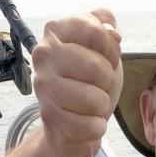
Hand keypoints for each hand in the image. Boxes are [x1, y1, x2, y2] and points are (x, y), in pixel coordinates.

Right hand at [32, 9, 122, 156]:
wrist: (68, 122)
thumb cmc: (86, 81)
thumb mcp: (100, 48)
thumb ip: (106, 28)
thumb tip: (112, 32)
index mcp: (56, 30)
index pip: (98, 33)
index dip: (111, 51)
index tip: (104, 59)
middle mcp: (44, 56)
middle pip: (98, 68)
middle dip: (107, 82)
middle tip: (96, 86)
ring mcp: (44, 88)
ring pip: (96, 100)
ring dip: (102, 106)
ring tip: (89, 104)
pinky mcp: (50, 118)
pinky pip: (93, 126)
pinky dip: (96, 127)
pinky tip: (84, 121)